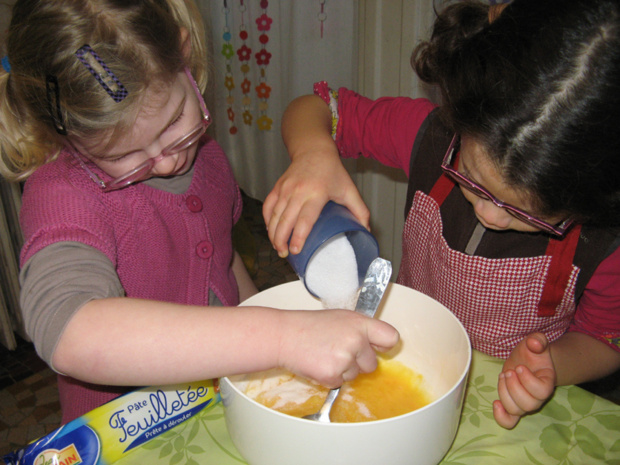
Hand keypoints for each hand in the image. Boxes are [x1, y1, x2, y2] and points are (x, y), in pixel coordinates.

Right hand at [263, 147, 368, 257]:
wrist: (313, 149)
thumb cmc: (332, 171)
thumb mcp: (349, 189)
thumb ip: (360, 210)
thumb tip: (366, 231)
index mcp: (317, 193)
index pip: (305, 219)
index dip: (298, 237)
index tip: (296, 250)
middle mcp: (298, 191)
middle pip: (285, 221)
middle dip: (282, 240)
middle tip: (285, 255)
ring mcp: (285, 189)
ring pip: (274, 216)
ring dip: (273, 234)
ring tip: (278, 248)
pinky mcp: (277, 187)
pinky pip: (268, 207)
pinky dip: (267, 220)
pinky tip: (271, 231)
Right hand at [277, 309, 398, 387]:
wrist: (284, 336)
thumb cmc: (310, 326)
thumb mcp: (340, 318)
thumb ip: (360, 330)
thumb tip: (376, 344)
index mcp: (360, 323)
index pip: (391, 337)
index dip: (383, 345)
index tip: (377, 347)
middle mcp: (356, 340)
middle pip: (372, 364)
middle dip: (358, 362)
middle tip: (338, 350)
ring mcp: (344, 359)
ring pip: (355, 375)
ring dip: (342, 370)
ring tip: (324, 354)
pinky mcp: (332, 375)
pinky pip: (339, 383)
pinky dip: (329, 377)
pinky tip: (318, 363)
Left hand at [493, 333, 555, 428]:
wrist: (527, 361)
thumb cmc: (532, 353)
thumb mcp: (535, 341)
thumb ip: (537, 340)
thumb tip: (534, 343)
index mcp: (547, 382)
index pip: (542, 391)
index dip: (528, 381)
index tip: (519, 367)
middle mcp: (538, 397)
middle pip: (529, 404)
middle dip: (514, 387)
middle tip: (509, 371)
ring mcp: (525, 403)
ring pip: (516, 410)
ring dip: (505, 393)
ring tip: (503, 376)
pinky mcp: (513, 405)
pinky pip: (509, 421)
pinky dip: (501, 417)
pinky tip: (495, 402)